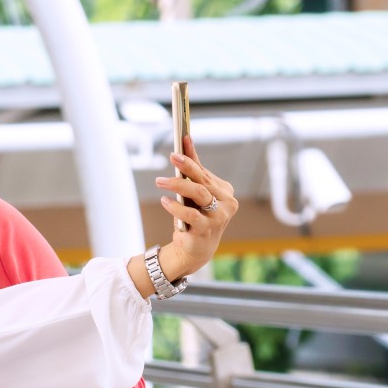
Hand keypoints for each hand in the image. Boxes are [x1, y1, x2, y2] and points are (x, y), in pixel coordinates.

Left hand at [154, 135, 237, 278]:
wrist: (195, 250)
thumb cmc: (194, 217)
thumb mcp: (193, 194)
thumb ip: (192, 171)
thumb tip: (186, 141)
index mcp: (224, 191)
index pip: (205, 171)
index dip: (193, 156)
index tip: (183, 138)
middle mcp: (226, 203)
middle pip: (203, 181)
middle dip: (187, 166)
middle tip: (172, 155)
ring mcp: (219, 217)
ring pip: (199, 194)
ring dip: (178, 185)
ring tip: (160, 181)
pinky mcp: (207, 230)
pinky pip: (190, 215)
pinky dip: (175, 208)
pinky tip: (164, 201)